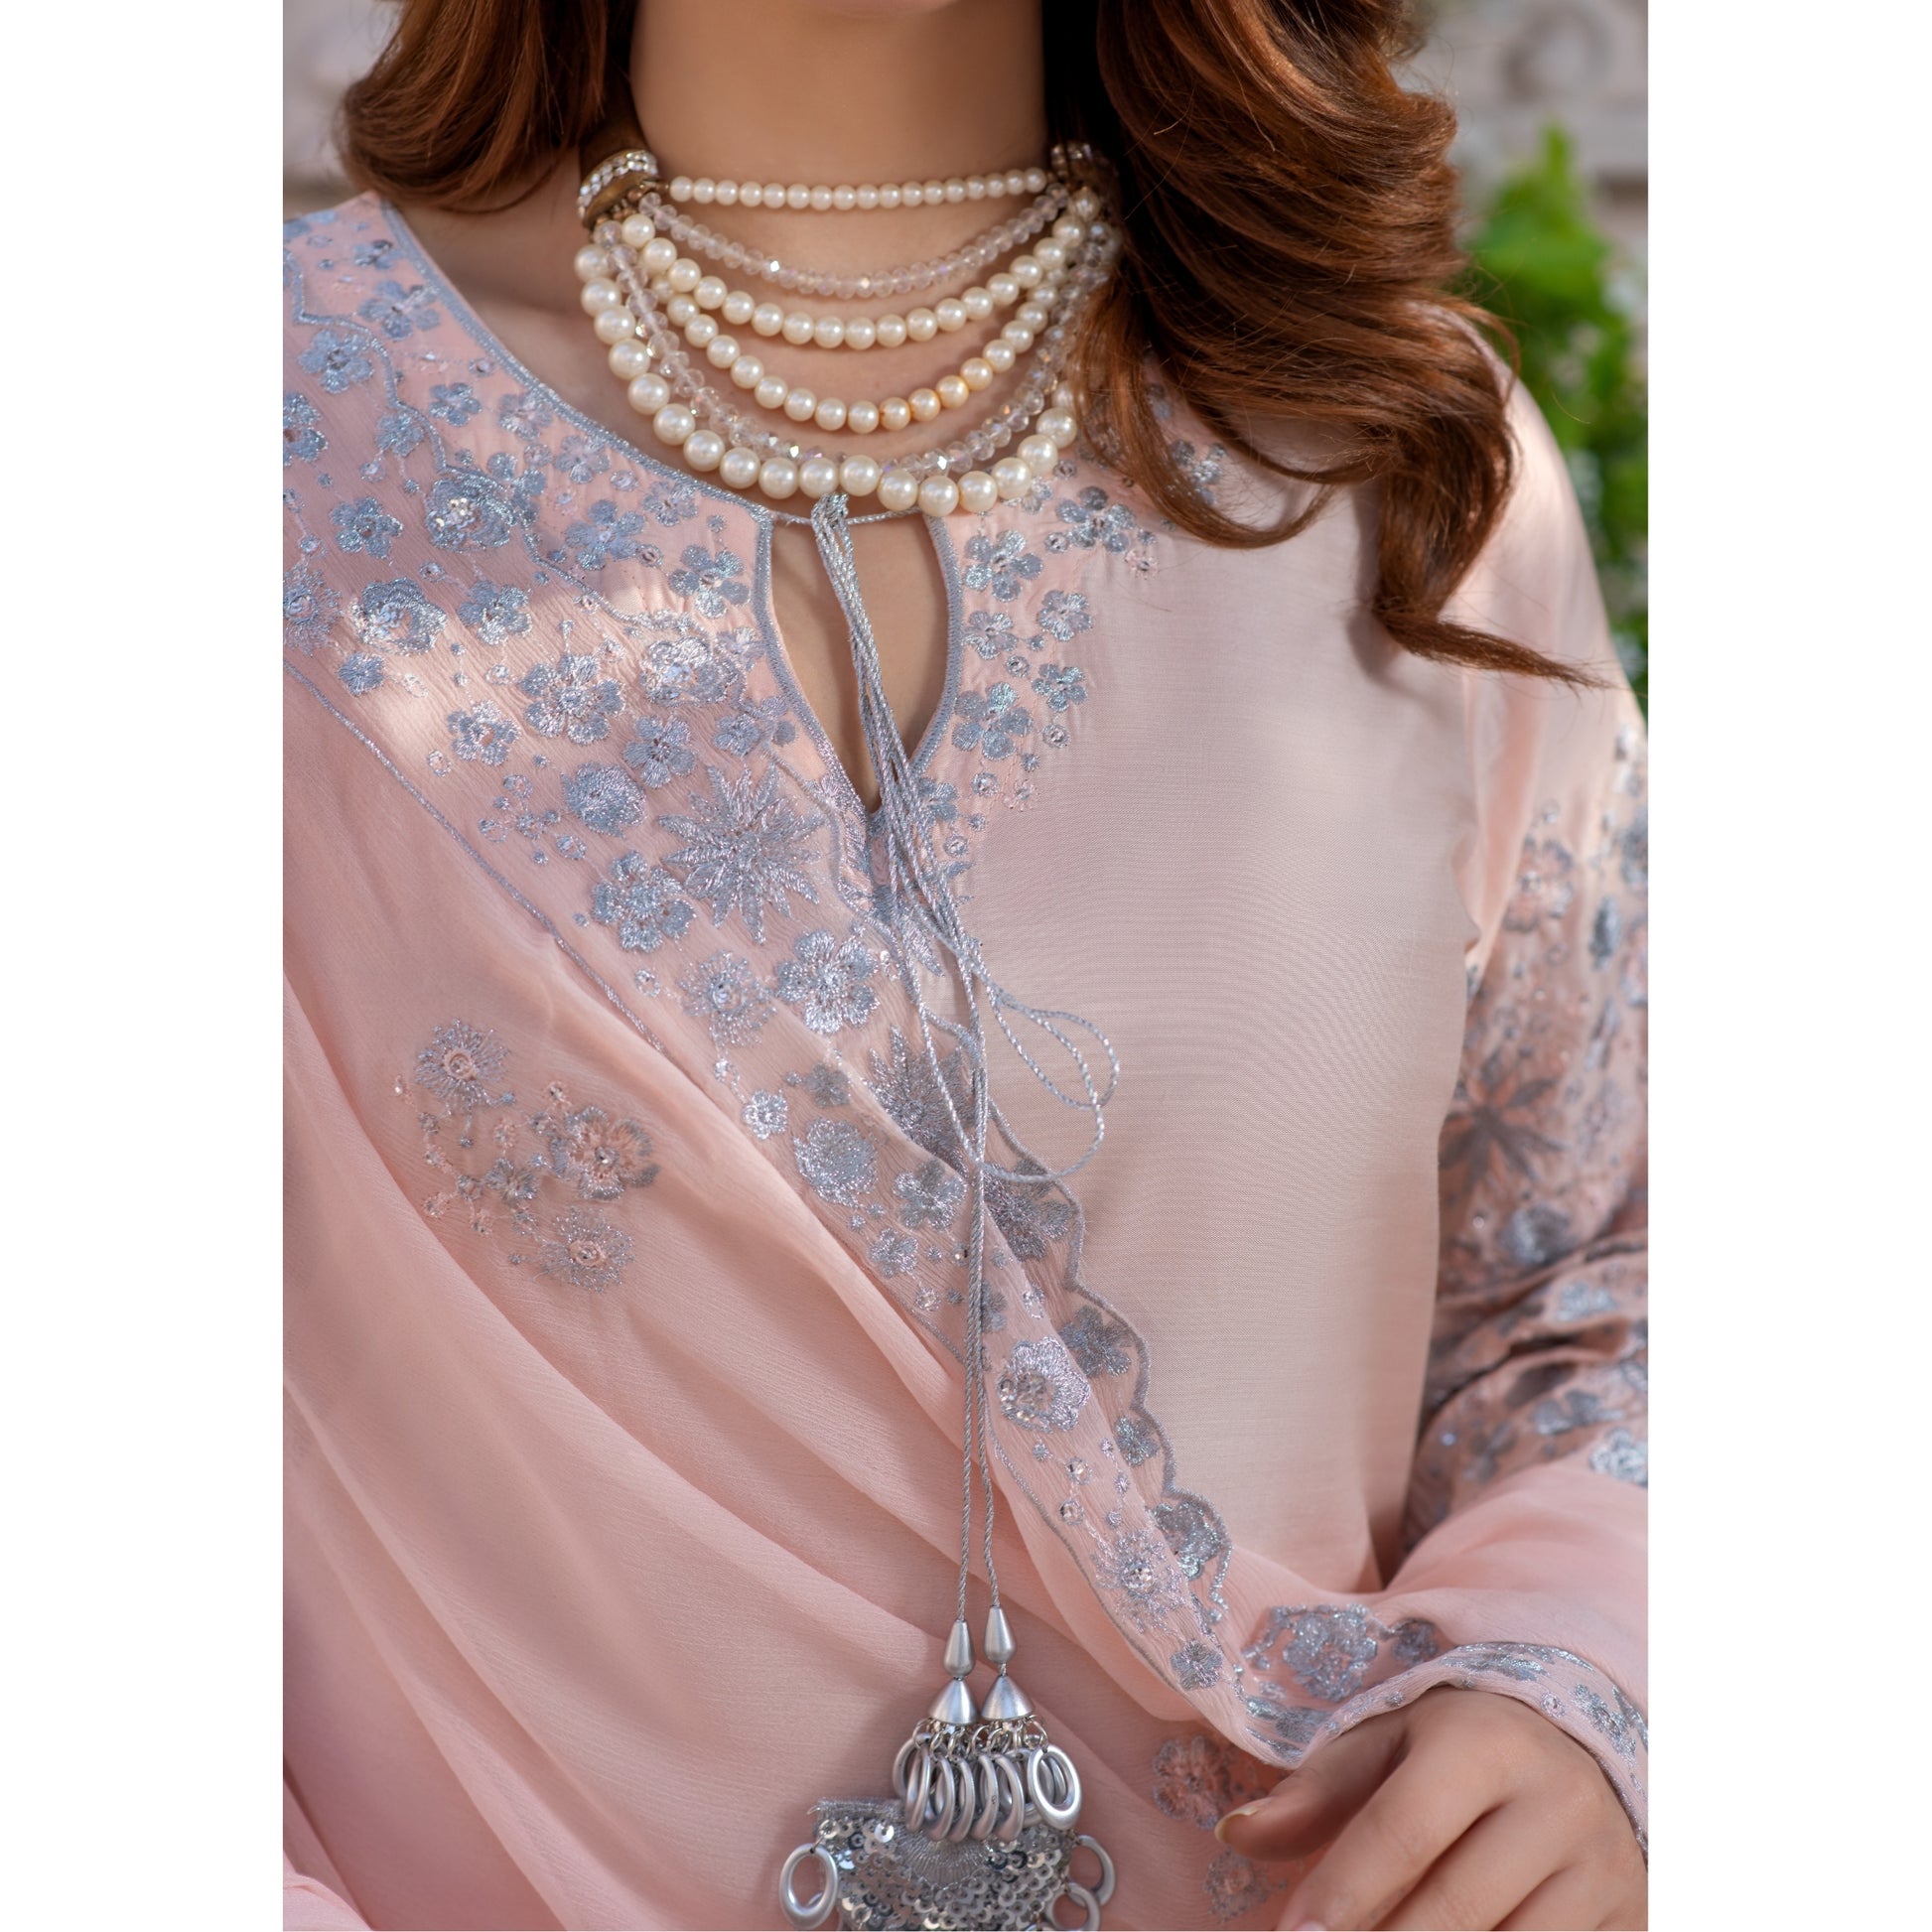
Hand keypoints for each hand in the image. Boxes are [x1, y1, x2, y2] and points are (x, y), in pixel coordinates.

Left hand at [1213, 1686, 1645, 1928]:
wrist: (1582, 1744)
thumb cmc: (1458, 1745)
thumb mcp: (1384, 1741)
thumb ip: (1314, 1792)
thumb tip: (1236, 1835)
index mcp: (1484, 1744)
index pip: (1403, 1832)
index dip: (1342, 1893)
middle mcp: (1556, 1805)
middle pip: (1455, 1910)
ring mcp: (1604, 1872)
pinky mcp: (1630, 1919)